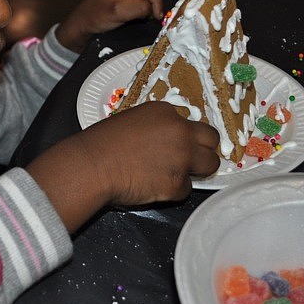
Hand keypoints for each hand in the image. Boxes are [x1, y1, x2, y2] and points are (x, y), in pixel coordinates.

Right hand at [26, 102, 219, 232]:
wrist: (92, 166)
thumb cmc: (102, 144)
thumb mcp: (132, 121)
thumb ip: (156, 127)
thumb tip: (165, 142)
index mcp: (166, 113)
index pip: (192, 123)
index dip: (186, 137)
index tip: (177, 145)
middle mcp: (180, 131)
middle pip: (211, 140)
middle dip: (203, 151)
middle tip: (189, 160)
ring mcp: (182, 158)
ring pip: (209, 166)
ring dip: (195, 171)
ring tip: (173, 175)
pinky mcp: (177, 183)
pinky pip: (186, 189)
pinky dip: (173, 191)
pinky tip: (154, 187)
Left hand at [55, 0, 163, 52]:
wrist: (81, 27)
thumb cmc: (92, 17)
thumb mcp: (117, 12)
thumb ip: (138, 7)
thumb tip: (154, 9)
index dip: (158, 2)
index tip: (156, 17)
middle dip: (152, 7)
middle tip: (146, 20)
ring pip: (148, 0)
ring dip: (146, 12)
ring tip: (136, 20)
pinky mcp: (127, 0)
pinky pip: (142, 6)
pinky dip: (142, 14)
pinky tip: (134, 20)